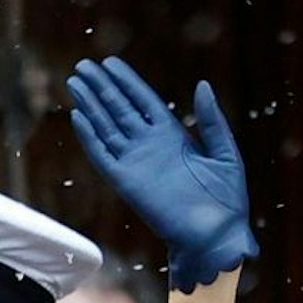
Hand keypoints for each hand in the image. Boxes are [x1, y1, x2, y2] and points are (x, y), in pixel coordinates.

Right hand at [67, 58, 257, 290]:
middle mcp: (150, 146)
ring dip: (90, 105)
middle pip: (119, 109)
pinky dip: (90, 137)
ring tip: (75, 82)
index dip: (126, 81)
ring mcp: (137, 164)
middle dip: (101, 87)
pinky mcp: (127, 184)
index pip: (143, 100)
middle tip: (83, 66)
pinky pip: (103, 156)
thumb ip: (212, 121)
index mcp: (173, 135)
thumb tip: (202, 84)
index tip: (109, 62)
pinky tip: (78, 116)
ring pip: (107, 127)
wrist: (215, 239)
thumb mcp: (226, 154)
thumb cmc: (227, 202)